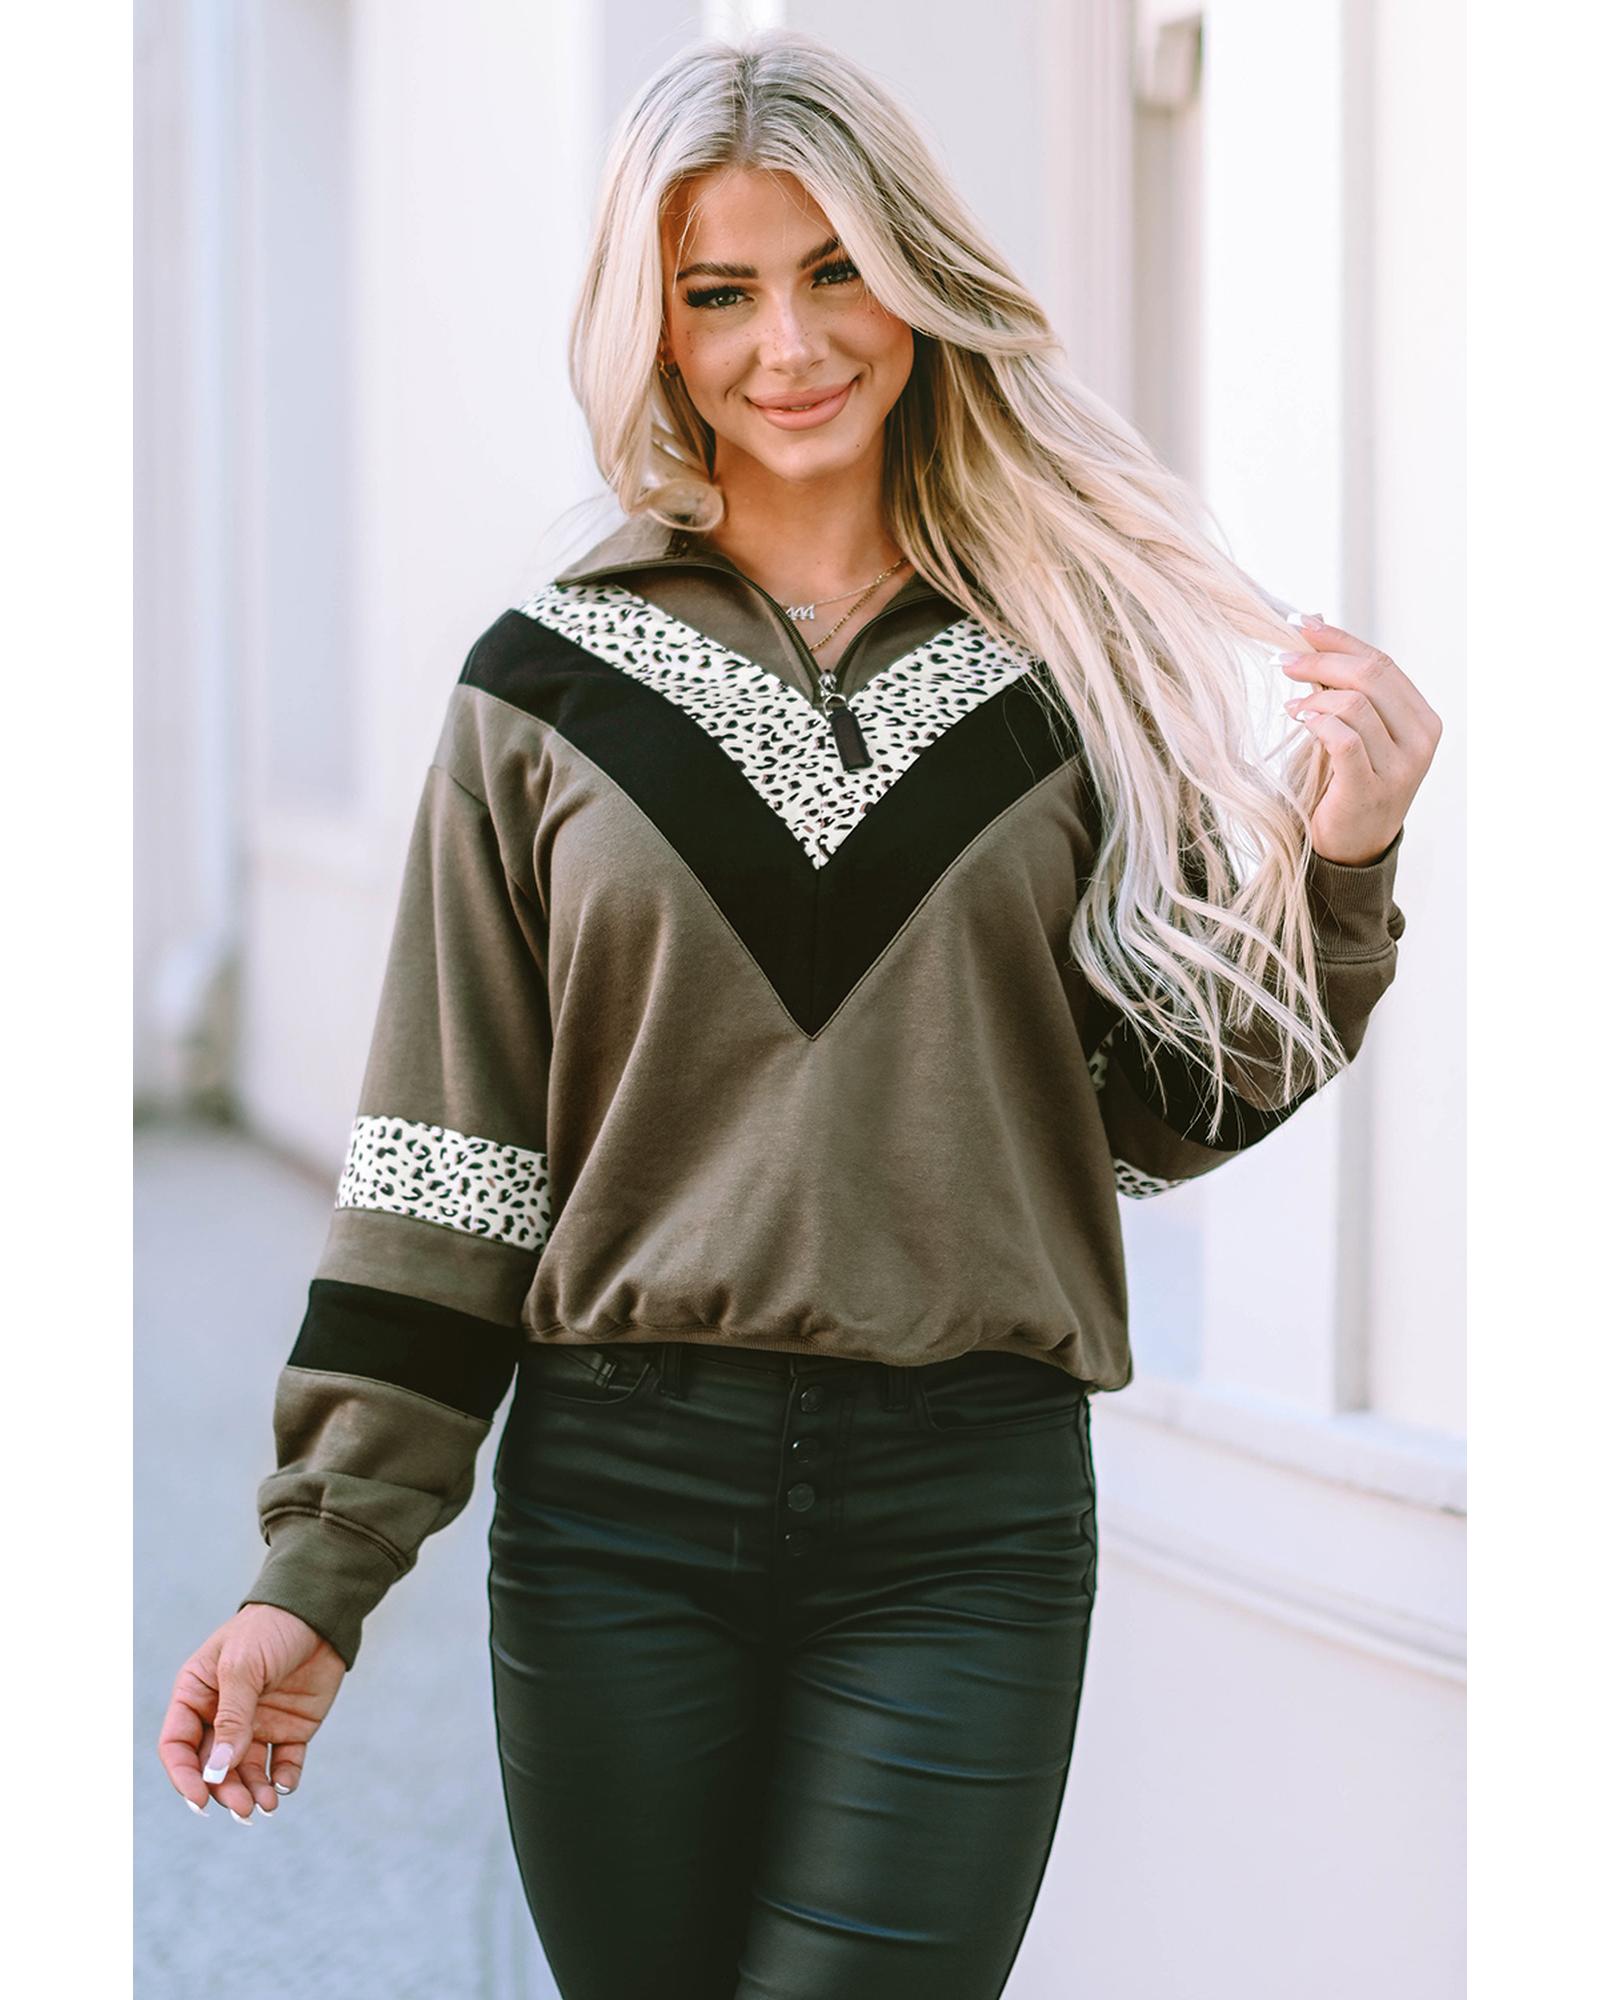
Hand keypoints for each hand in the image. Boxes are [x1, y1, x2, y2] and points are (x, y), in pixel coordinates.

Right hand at [157, 1603, 347, 1820]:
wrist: (320, 1609)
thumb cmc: (270, 1628)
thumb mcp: (243, 1667)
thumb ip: (231, 1718)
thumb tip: (217, 1770)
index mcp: (197, 1695)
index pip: (177, 1745)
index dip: (184, 1776)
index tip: (199, 1800)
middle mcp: (222, 1715)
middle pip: (212, 1767)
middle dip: (224, 1791)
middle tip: (245, 1807)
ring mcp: (257, 1724)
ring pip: (246, 1772)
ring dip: (253, 1792)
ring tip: (267, 1805)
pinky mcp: (290, 1728)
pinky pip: (283, 1764)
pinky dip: (283, 1780)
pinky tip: (286, 1785)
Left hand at [1277, 615, 1442, 865]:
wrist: (1353, 849)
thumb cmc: (1347, 784)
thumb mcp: (1355, 732)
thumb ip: (1345, 689)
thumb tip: (1317, 626)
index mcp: (1422, 720)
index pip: (1383, 663)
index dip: (1340, 640)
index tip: (1302, 625)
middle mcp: (1420, 740)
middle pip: (1371, 675)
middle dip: (1321, 660)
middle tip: (1284, 660)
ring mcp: (1401, 767)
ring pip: (1356, 704)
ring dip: (1314, 696)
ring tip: (1291, 704)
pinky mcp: (1372, 789)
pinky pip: (1344, 739)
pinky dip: (1317, 722)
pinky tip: (1298, 720)